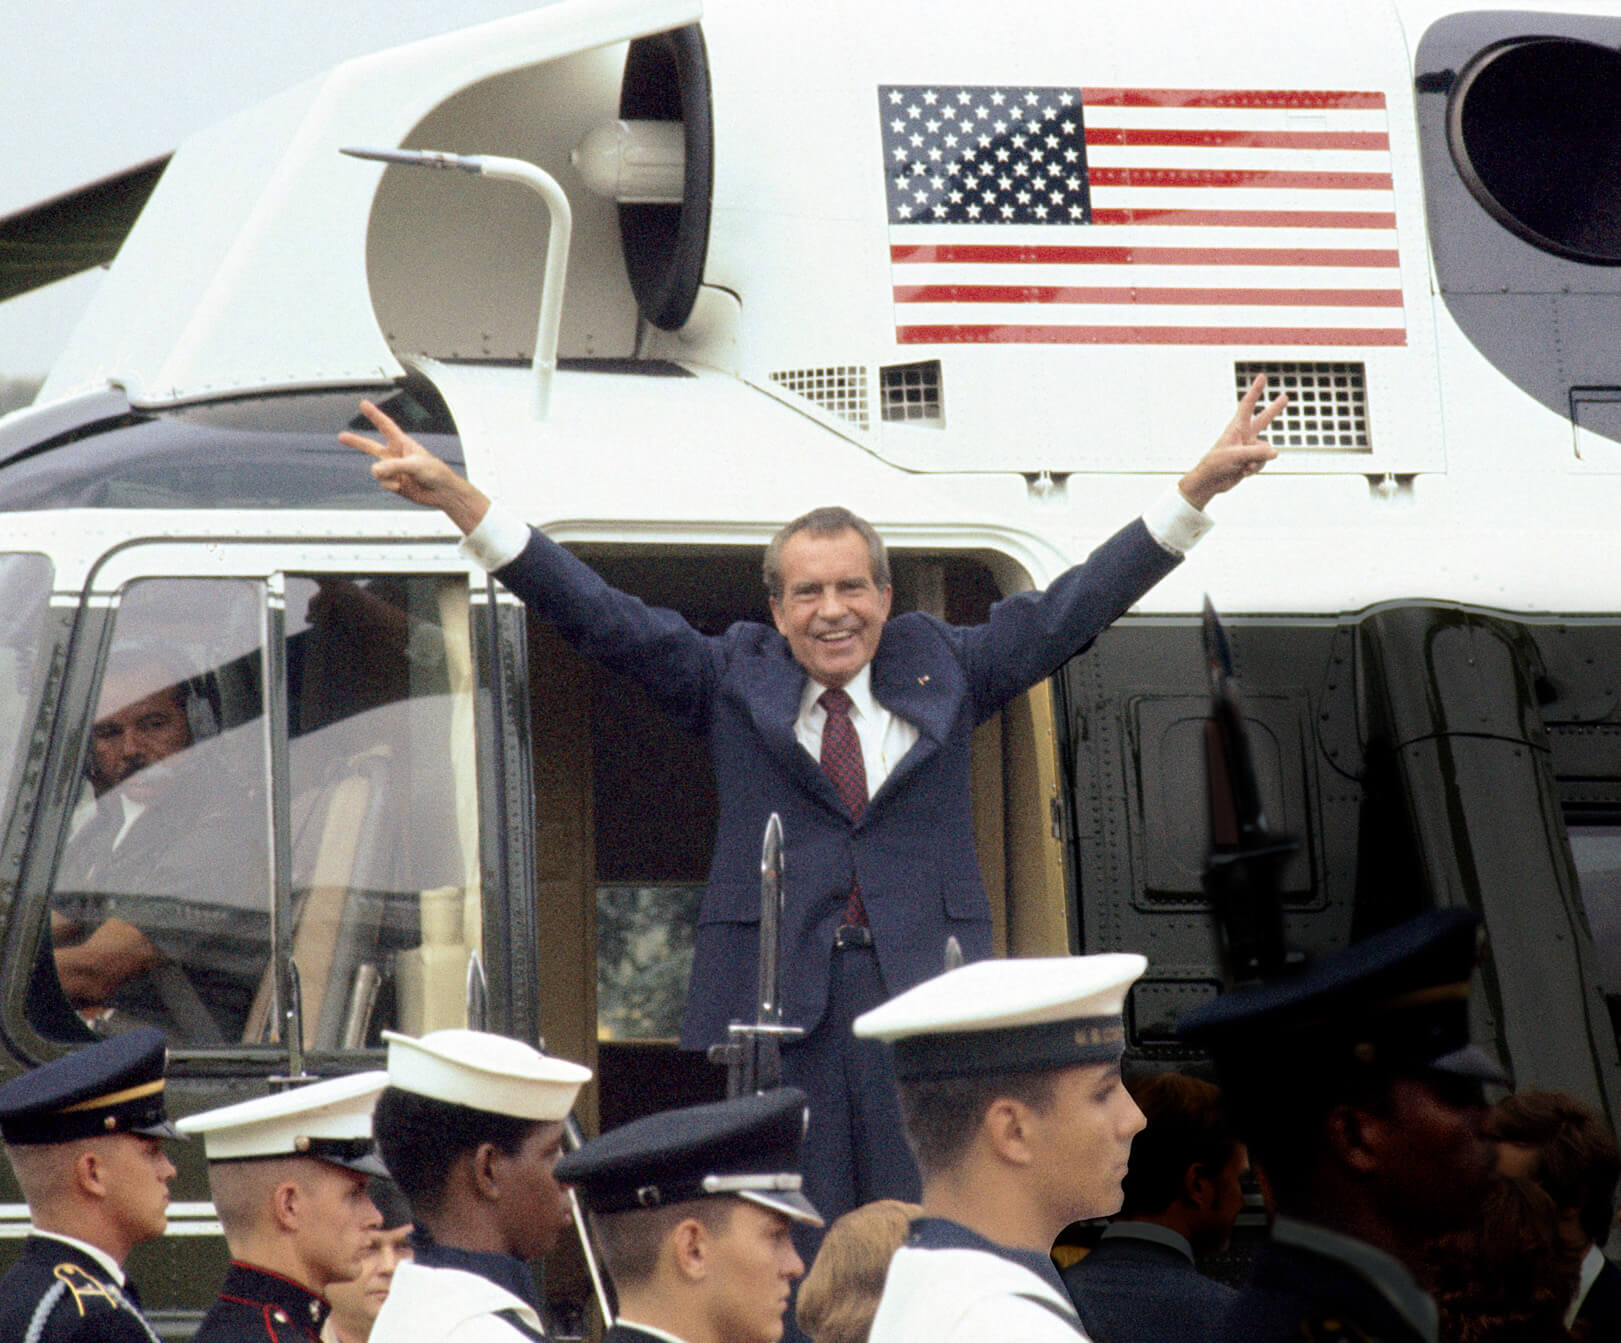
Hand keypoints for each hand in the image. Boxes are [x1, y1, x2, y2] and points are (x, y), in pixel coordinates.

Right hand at [339, 400, 491, 534]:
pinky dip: (390, 485)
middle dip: (356, 442)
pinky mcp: (394, 483)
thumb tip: (375, 470)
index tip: (364, 404)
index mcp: (403, 444)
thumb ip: (393, 466)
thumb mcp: (415, 465)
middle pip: (371, 446)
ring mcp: (394, 470)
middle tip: (341, 436)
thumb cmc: (435, 472)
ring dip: (386, 474)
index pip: (385, 426)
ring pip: (376, 470)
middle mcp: (395, 455)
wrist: (442, 492)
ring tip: (401, 477)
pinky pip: (383, 483)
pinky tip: (402, 486)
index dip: (374, 415)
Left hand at [1178, 374, 1287, 511]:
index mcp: (1236, 428)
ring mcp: (1249, 448)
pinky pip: (1263, 462)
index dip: (1255, 391)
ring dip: (1257, 460)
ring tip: (1242, 466)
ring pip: (1266, 451)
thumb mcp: (1236, 456)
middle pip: (1263, 419)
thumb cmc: (1216, 464)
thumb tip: (1275, 453)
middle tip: (1286, 397)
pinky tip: (1243, 472)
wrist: (1210, 482)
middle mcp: (1244, 435)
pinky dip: (1255, 468)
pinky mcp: (1251, 460)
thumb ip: (1256, 453)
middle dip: (1275, 409)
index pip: (1247, 406)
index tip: (1261, 377)